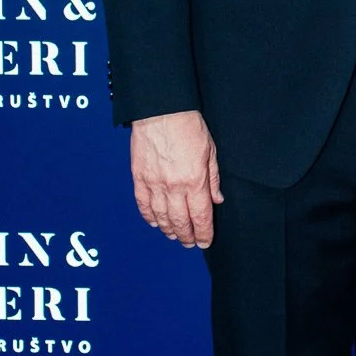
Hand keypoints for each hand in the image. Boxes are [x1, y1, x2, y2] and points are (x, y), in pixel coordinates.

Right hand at [130, 110, 222, 249]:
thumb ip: (213, 179)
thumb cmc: (188, 127)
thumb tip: (217, 199)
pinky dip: (149, 216)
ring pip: (160, 217)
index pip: (200, 217)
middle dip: (186, 236)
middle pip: (180, 221)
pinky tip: (155, 222)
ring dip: (168, 229)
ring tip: (174, 235)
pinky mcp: (139, 178)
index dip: (203, 233)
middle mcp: (174, 187)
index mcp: (194, 181)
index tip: (204, 241)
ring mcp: (154, 184)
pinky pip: (143, 204)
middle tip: (189, 243)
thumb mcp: (210, 152)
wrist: (161, 111)